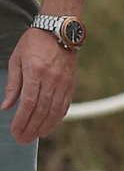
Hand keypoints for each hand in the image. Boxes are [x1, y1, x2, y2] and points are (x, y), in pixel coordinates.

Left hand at [1, 29, 78, 143]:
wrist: (59, 30)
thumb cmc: (34, 42)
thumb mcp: (17, 59)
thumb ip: (13, 84)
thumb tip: (6, 107)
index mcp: (36, 71)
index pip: (29, 102)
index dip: (22, 120)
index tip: (15, 131)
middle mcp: (52, 79)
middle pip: (42, 111)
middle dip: (31, 128)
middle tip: (22, 140)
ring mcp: (63, 82)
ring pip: (54, 111)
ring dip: (44, 127)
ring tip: (34, 137)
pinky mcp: (70, 84)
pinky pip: (64, 106)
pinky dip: (56, 119)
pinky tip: (48, 127)